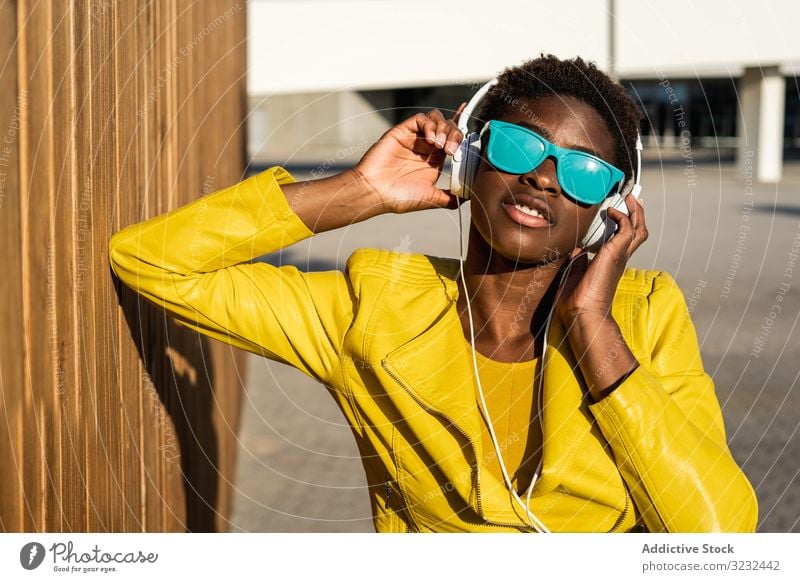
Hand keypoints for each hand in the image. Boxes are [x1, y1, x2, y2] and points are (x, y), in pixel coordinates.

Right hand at [353, 103, 466, 213]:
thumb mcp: (430, 199)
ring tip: (440, 145)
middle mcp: (425, 147)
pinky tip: (431, 139)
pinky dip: (430, 125)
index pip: (452, 140)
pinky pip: (420, 119)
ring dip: (443, 128)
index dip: (462, 131)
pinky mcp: (402, 131)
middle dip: (454, 135)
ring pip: (436, 119)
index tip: (473, 127)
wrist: (375, 193)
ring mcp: (414, 138)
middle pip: (448, 127)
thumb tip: (468, 199)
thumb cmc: (398, 198)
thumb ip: (449, 198)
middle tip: (451, 150)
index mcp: (434, 160)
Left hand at [554, 194, 647, 324]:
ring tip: (630, 198)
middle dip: (637, 213)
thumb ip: (577, 256)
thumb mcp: (573, 270)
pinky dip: (622, 217)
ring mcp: (620, 256)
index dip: (625, 223)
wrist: (580, 311)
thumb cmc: (575, 298)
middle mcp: (620, 258)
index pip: (624, 239)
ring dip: (636, 212)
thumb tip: (575, 245)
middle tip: (632, 198)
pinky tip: (611, 211)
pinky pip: (627, 229)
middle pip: (638, 232)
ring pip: (639, 230)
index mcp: (611, 262)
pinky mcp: (616, 254)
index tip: (619, 209)